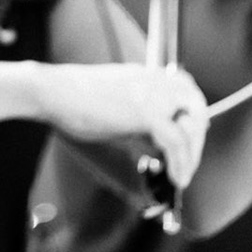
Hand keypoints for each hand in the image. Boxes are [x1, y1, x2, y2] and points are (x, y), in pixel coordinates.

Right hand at [33, 62, 208, 186]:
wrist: (54, 91)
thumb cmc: (74, 99)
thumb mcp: (114, 102)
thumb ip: (136, 115)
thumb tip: (151, 142)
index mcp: (145, 74)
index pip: (185, 85)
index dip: (192, 110)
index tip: (192, 133)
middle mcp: (154, 81)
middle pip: (195, 105)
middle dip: (196, 137)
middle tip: (188, 162)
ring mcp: (152, 95)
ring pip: (191, 124)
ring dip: (191, 154)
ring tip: (182, 175)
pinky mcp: (146, 113)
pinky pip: (176, 142)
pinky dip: (180, 162)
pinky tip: (175, 177)